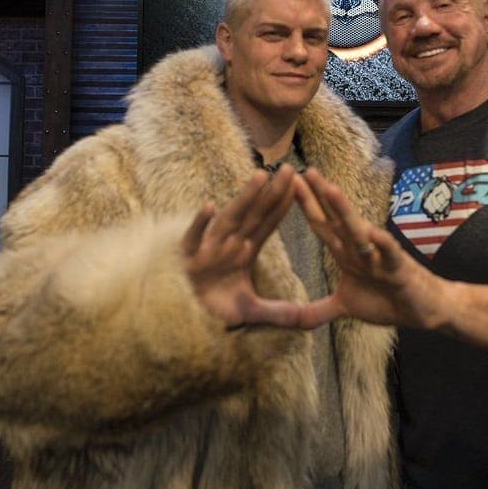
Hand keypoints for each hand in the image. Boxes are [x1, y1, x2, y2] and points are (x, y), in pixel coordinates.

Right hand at [181, 165, 302, 327]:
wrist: (182, 318)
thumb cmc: (214, 306)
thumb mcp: (250, 311)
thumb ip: (277, 313)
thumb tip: (304, 319)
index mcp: (242, 251)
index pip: (267, 224)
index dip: (282, 205)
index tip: (299, 185)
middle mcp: (227, 244)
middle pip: (253, 215)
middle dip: (271, 193)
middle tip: (290, 169)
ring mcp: (208, 249)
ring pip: (229, 219)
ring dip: (244, 199)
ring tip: (260, 177)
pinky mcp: (187, 259)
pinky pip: (193, 239)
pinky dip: (200, 225)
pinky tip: (208, 207)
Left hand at [292, 168, 447, 329]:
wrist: (423, 309)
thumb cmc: (387, 300)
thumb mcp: (346, 307)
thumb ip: (319, 311)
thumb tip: (295, 321)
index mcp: (346, 253)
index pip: (322, 225)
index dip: (305, 206)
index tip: (286, 184)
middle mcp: (360, 249)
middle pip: (335, 219)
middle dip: (319, 196)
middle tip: (303, 170)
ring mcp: (378, 256)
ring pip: (358, 231)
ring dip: (344, 211)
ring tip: (330, 189)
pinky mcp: (398, 269)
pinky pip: (389, 254)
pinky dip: (382, 244)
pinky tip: (374, 232)